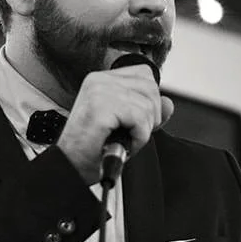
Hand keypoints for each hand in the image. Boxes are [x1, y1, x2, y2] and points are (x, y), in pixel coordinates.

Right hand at [55, 64, 174, 181]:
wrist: (71, 167)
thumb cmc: (92, 149)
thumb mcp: (125, 125)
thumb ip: (148, 112)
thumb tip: (169, 104)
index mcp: (102, 79)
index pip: (145, 74)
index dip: (150, 100)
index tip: (137, 120)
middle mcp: (99, 80)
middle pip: (151, 87)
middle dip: (150, 116)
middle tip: (131, 133)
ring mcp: (99, 91)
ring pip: (148, 105)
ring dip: (143, 130)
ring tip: (125, 140)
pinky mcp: (101, 107)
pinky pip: (140, 118)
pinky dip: (139, 137)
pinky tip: (125, 144)